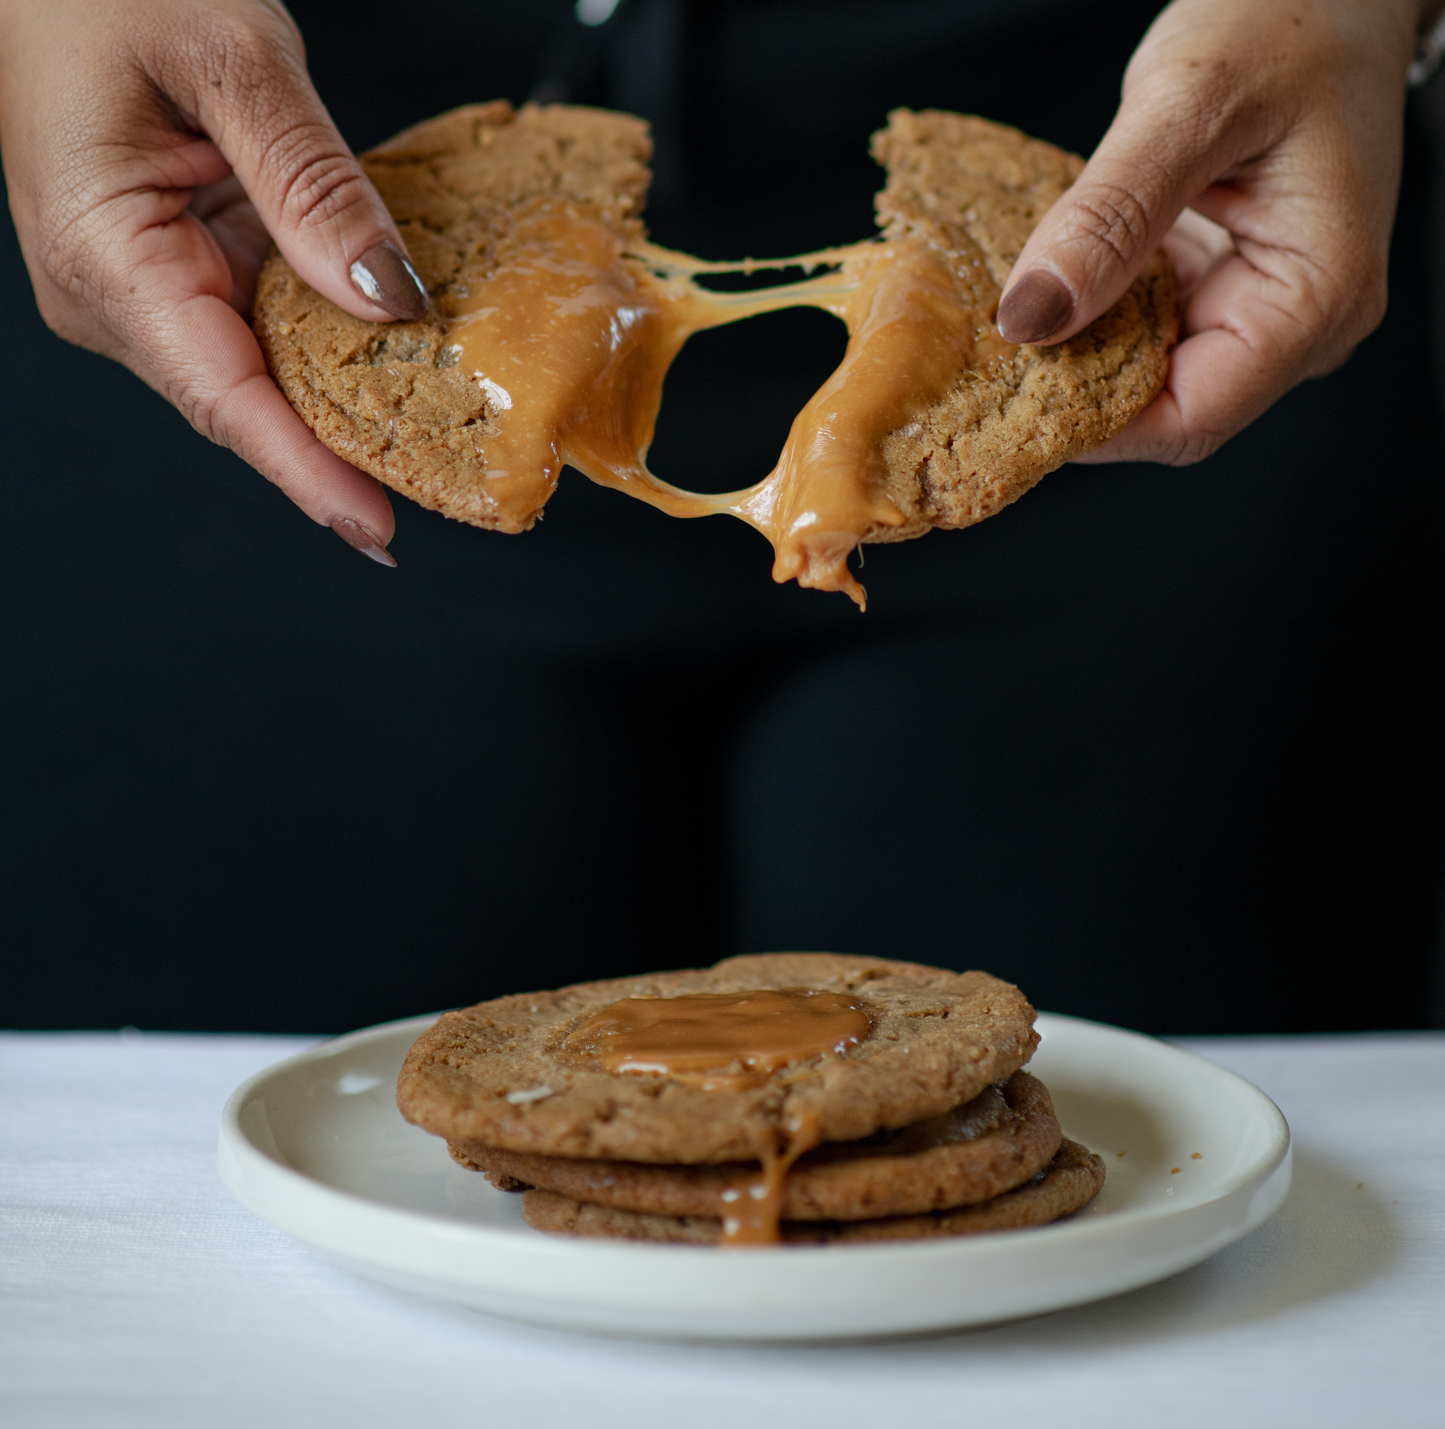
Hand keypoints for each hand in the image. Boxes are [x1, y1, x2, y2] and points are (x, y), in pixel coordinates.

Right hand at [0, 0, 430, 561]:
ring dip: (346, 399)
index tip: (376, 529)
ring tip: (438, 430)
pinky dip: (330, 341)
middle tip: (447, 480)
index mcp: (107, 254)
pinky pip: (264, 324)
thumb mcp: (231, 60)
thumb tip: (387, 294)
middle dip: (344, 449)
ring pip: (263, 371)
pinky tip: (394, 353)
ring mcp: (145, 283)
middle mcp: (117, 291)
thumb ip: (312, 184)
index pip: (226, 400)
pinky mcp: (179, 262)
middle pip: (249, 402)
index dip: (307, 473)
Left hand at [996, 0, 1427, 465]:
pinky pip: (1139, 328)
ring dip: (1068, 354)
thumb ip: (1111, 214)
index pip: (1190, 420)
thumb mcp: (1192, 100)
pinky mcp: (1218, 287)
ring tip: (995, 327)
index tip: (1001, 403)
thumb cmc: (1293, 18)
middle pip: (1161, 408)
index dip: (1090, 428)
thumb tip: (1032, 317)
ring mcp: (1256, 310)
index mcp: (1316, 299)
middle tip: (976, 366)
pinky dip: (1084, 314)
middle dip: (1068, 394)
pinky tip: (1037, 291)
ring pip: (1141, 375)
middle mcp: (1295, 326)